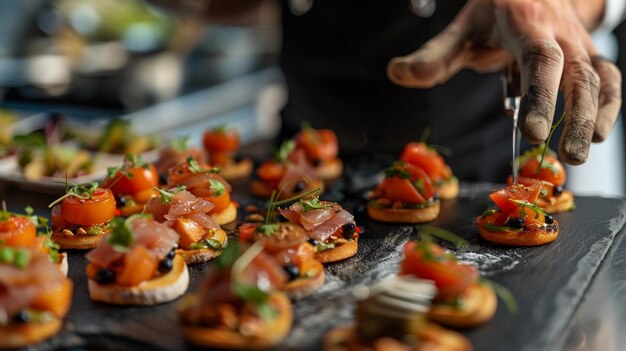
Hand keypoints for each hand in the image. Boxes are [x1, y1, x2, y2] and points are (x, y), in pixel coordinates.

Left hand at [387, 0, 621, 164]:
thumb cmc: (498, 12)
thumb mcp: (463, 27)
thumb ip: (434, 55)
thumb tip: (397, 72)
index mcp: (527, 26)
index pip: (538, 60)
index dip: (539, 96)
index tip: (530, 132)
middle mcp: (561, 35)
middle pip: (576, 75)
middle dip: (576, 116)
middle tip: (566, 156)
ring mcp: (580, 46)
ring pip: (599, 79)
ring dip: (596, 117)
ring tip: (581, 153)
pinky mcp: (590, 57)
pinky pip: (609, 80)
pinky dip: (609, 107)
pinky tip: (600, 135)